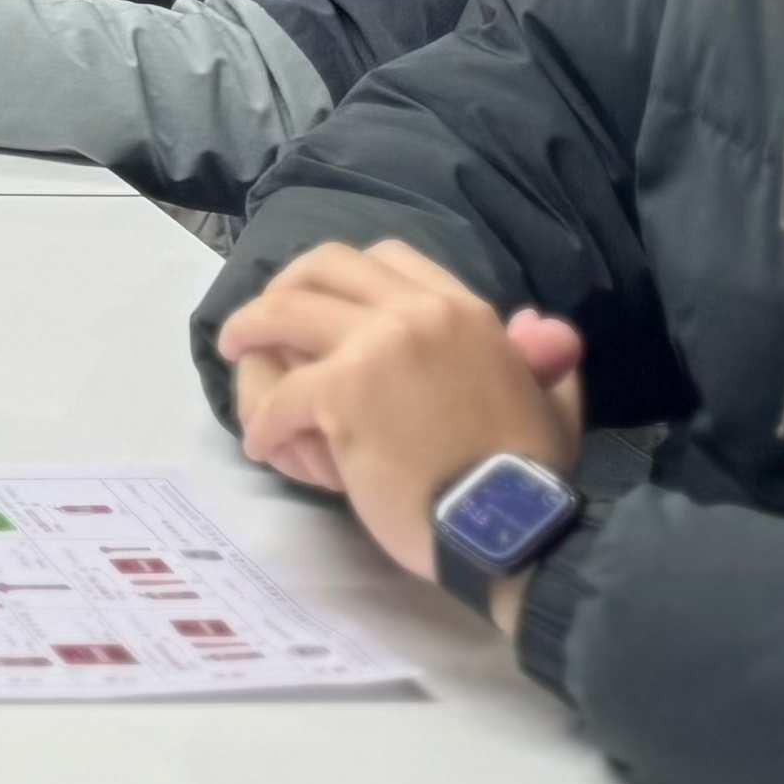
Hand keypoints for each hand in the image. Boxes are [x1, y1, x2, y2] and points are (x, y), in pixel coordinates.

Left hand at [212, 241, 590, 580]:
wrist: (510, 526)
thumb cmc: (531, 477)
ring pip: (284, 312)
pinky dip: (262, 419)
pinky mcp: (341, 394)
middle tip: (266, 315)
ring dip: (249, 327)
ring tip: (233, 350)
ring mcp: (374, 348)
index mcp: (463, 310)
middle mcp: (416, 313)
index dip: (348, 274)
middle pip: (326, 267)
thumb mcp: (551, 403)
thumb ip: (541, 359)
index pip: (389, 257)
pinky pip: (279, 395)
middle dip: (287, 283)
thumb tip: (537, 321)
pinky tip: (260, 443)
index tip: (325, 298)